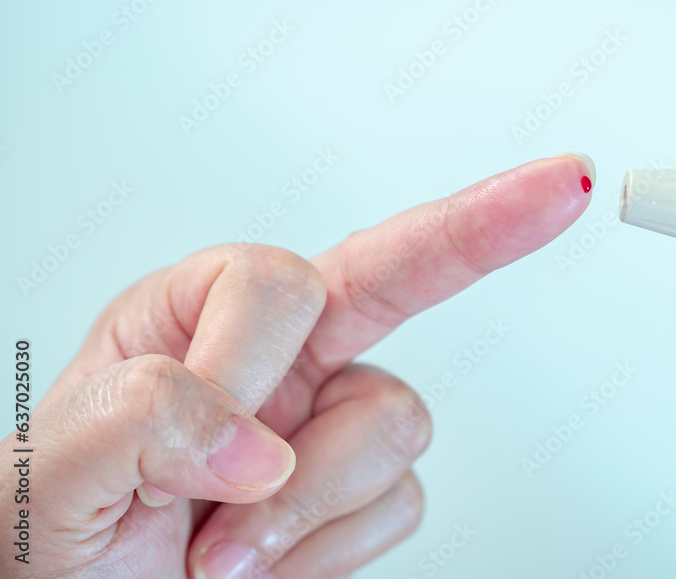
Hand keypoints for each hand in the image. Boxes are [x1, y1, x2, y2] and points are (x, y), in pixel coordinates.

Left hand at [1, 153, 595, 578]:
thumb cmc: (54, 537)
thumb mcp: (56, 467)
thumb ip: (144, 416)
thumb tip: (257, 435)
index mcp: (196, 318)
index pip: (277, 280)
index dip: (245, 365)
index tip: (206, 446)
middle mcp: (278, 356)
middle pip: (400, 284)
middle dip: (474, 242)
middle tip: (516, 234)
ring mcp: (326, 422)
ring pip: (403, 421)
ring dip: (319, 502)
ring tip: (227, 555)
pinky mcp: (357, 493)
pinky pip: (403, 501)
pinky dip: (334, 549)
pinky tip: (272, 565)